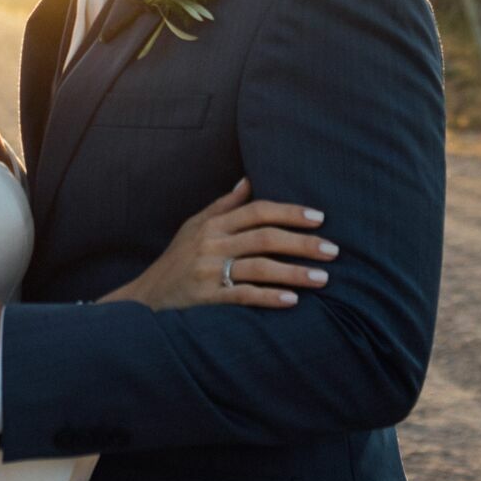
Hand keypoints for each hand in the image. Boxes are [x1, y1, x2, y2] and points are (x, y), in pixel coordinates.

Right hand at [101, 178, 336, 309]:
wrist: (147, 296)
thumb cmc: (177, 260)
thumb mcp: (194, 227)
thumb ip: (223, 205)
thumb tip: (249, 180)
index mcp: (212, 223)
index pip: (257, 211)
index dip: (289, 213)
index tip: (319, 219)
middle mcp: (211, 243)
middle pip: (265, 237)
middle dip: (302, 243)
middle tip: (333, 250)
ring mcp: (208, 270)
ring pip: (259, 267)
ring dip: (294, 272)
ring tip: (324, 279)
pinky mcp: (206, 296)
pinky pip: (243, 295)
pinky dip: (269, 297)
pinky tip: (293, 301)